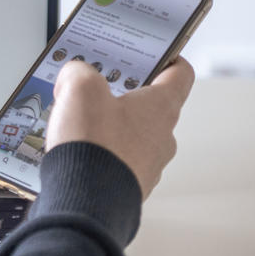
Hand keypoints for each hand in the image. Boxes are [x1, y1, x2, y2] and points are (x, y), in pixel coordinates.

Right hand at [45, 56, 194, 200]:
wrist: (85, 202)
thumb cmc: (93, 145)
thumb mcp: (79, 88)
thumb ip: (78, 72)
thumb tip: (74, 75)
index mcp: (160, 107)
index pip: (180, 73)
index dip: (168, 58)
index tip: (154, 53)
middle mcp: (162, 137)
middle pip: (149, 105)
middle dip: (122, 94)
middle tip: (95, 86)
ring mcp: (148, 165)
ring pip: (131, 135)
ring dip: (108, 126)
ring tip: (76, 121)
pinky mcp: (129, 186)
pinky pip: (116, 160)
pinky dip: (99, 152)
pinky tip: (75, 148)